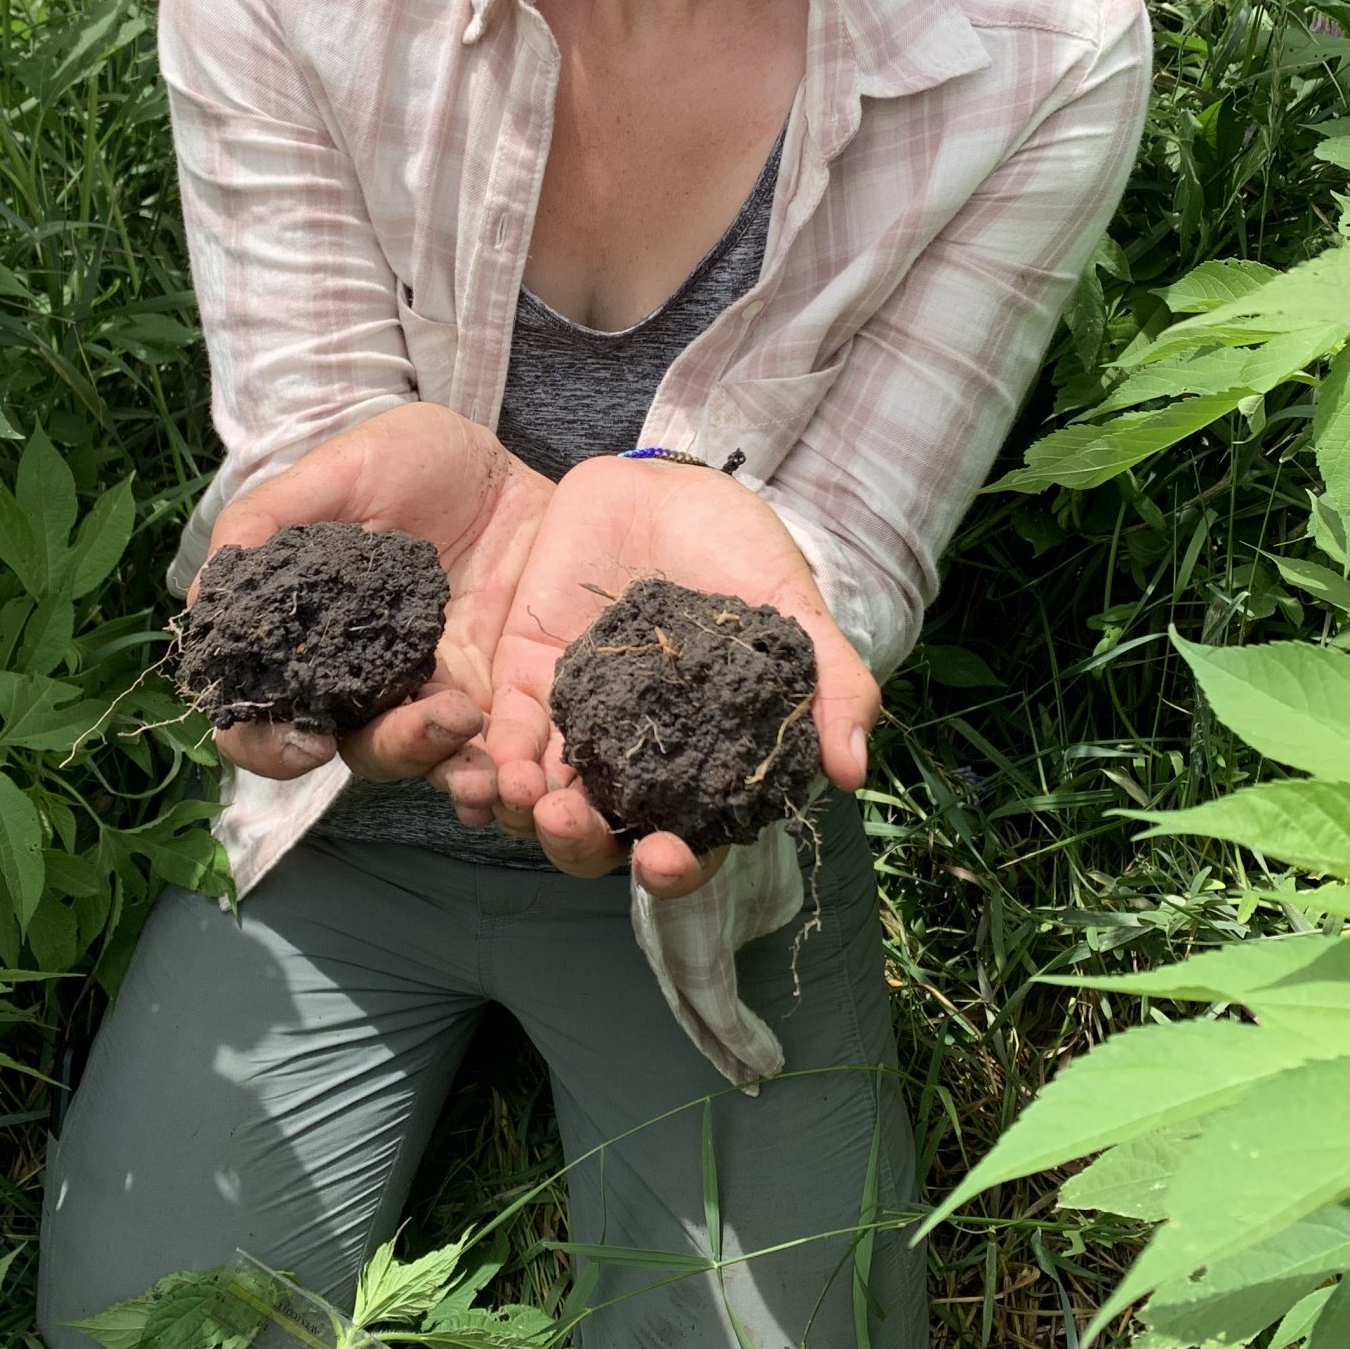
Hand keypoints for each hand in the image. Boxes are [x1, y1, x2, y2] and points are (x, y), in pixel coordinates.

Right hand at [190, 405, 550, 810]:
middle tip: (426, 723)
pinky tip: (516, 759)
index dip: (268, 746)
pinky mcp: (504, 686)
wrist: (511, 457)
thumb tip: (203, 596)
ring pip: (434, 758)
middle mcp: (371, 683)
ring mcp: (440, 688)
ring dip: (450, 766)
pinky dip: (506, 763)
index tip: (303, 738)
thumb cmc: (418, 462)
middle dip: (392, 752)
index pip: (268, 721)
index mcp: (314, 642)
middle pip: (363, 752)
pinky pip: (501, 744)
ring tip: (473, 735)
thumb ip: (268, 519)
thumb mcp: (342, 469)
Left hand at [482, 456, 878, 898]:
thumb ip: (831, 683)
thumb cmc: (736, 548)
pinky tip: (496, 767)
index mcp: (704, 759)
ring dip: (532, 812)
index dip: (679, 866)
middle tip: (574, 826)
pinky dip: (498, 757)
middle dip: (582, 847)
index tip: (665, 862)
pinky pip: (506, 734)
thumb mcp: (792, 608)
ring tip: (534, 800)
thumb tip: (853, 771)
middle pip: (603, 834)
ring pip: (545, 795)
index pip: (691, 839)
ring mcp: (578, 721)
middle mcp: (636, 756)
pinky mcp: (528, 679)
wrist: (666, 481)